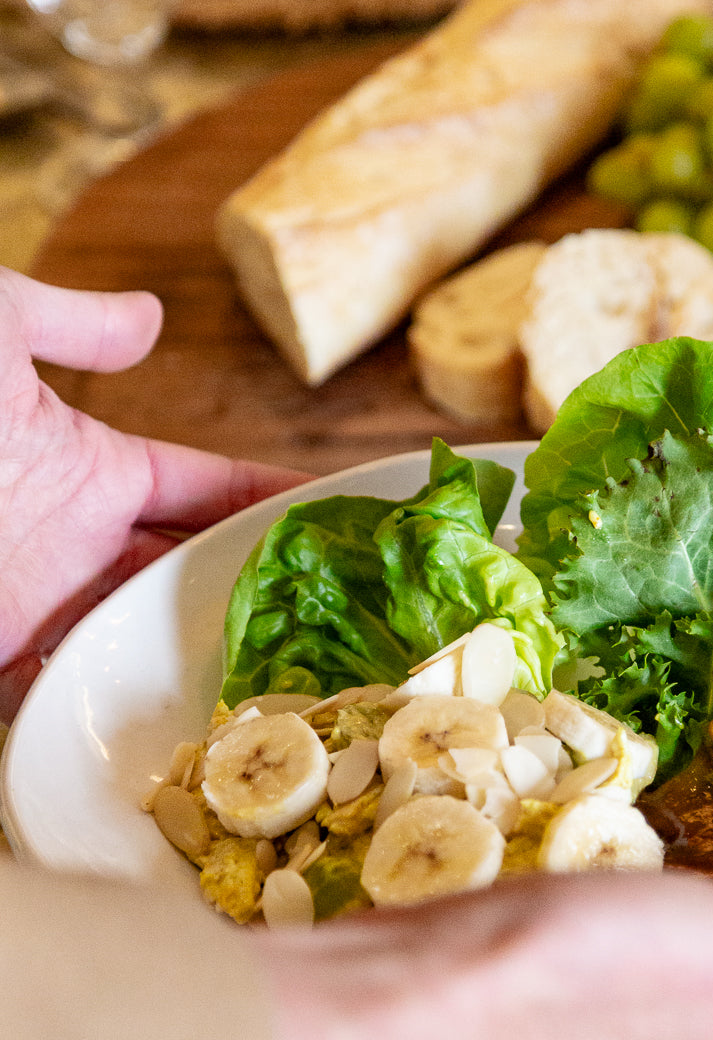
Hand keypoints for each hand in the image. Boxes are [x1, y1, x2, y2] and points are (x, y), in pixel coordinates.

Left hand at [0, 269, 307, 718]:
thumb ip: (69, 323)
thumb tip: (152, 316)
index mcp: (92, 468)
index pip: (209, 489)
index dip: (275, 501)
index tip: (344, 518)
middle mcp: (80, 544)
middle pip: (194, 573)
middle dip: (264, 591)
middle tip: (350, 615)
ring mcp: (44, 605)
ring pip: (150, 640)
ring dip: (213, 659)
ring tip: (299, 680)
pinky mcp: (3, 657)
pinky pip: (75, 693)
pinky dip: (128, 710)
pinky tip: (197, 723)